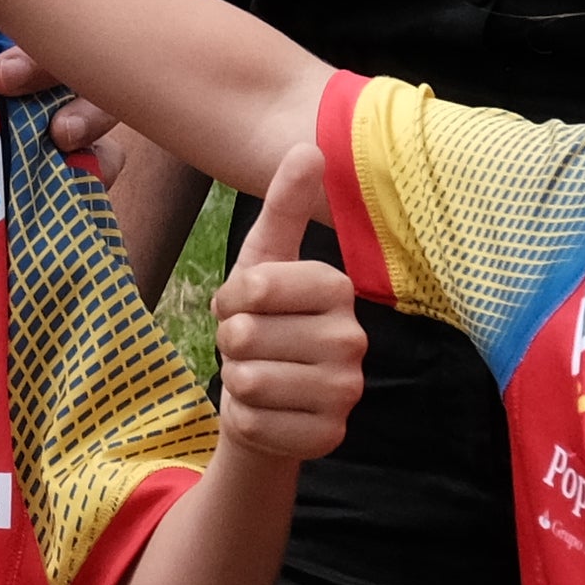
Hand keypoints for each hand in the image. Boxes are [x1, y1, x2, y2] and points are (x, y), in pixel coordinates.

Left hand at [206, 145, 363, 464]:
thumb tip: (308, 146)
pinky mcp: (330, 437)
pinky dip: (244, 420)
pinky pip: (254, 424)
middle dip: (230, 343)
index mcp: (338, 289)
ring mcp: (347, 392)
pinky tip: (264, 412)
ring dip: (235, 382)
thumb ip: (284, 207)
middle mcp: (353, 339)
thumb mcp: (262, 260)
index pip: (255, 285)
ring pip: (248, 381)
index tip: (243, 305)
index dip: (231, 298)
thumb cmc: (262, 322)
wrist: (266, 398)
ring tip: (257, 376)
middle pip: (246, 335)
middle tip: (250, 347)